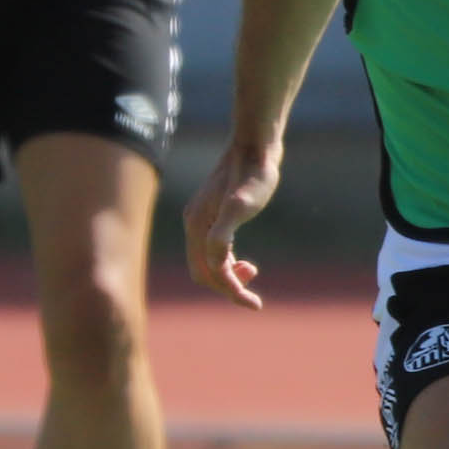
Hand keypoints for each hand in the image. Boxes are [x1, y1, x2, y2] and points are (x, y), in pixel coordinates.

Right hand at [183, 140, 281, 309]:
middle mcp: (194, 224)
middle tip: (254, 291)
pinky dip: (228, 262)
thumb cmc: (252, 174)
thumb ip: (223, 235)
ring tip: (252, 270)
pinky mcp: (214, 214)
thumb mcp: (241, 206)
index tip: (254, 304)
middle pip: (204, 271)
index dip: (230, 291)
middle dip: (227, 285)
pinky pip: (214, 249)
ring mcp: (202, 219)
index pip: (208, 272)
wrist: (255, 144)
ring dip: (228, 274)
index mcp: (196, 225)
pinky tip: (244, 261)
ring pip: (209, 261)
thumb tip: (216, 262)